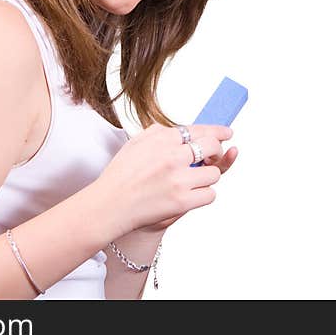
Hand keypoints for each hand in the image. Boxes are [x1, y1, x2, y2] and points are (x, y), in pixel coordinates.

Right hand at [95, 123, 235, 236]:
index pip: (198, 130)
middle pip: (212, 146)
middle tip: (211, 159)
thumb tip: (182, 131)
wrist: (109, 205)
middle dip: (217, 153)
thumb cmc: (120, 176)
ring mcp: (178, 179)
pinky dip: (202, 195)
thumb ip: (159, 133)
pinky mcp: (182, 201)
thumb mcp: (136, 143)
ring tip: (190, 182)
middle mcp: (172, 155)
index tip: (227, 133)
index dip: (217, 131)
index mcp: (162, 139)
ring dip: (206, 178)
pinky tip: (188, 196)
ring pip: (214, 173)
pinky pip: (210, 194)